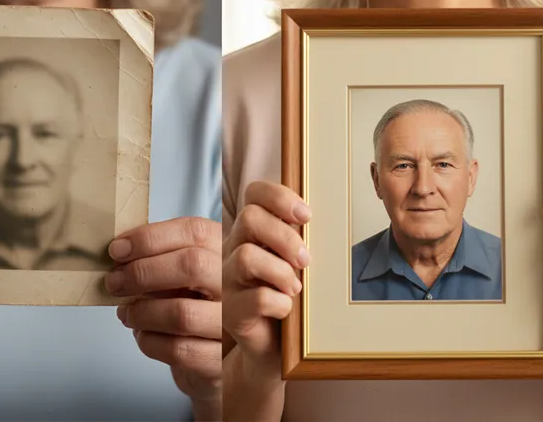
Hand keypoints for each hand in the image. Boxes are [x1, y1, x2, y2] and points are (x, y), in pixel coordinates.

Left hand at [105, 217, 220, 414]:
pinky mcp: (222, 360)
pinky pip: (179, 350)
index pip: (193, 232)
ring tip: (126, 312)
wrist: (218, 356)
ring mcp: (236, 324)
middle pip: (192, 265)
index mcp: (230, 250)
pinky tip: (142, 335)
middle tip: (114, 281)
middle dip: (143, 271)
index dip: (151, 238)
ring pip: (182, 312)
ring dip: (142, 312)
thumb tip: (120, 251)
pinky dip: (149, 341)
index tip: (118, 249)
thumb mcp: (188, 271)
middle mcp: (240, 283)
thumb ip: (163, 255)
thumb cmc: (197, 303)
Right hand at [222, 181, 309, 380]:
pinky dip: (280, 303)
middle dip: (284, 236)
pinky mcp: (231, 312)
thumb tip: (314, 219)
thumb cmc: (287, 297)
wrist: (275, 349)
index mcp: (250, 231)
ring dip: (281, 272)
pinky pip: (256, 298)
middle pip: (249, 218)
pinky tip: (287, 310)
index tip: (306, 216)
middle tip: (305, 259)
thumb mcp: (294, 260)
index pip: (254, 194)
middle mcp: (233, 249)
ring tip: (295, 288)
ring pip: (247, 256)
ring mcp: (228, 280)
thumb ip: (297, 236)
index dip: (279, 196)